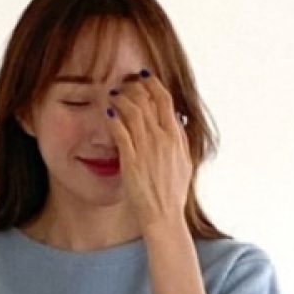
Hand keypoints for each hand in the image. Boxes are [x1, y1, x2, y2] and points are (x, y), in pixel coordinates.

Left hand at [106, 70, 192, 230]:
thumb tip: (178, 120)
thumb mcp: (185, 163)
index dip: (153, 84)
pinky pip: (120, 131)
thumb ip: (181, 140)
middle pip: (146, 100)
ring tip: (113, 95)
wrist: (163, 215)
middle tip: (123, 84)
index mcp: (176, 138)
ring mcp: (146, 149)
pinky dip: (113, 118)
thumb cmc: (173, 193)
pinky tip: (107, 113)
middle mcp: (162, 140)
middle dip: (133, 87)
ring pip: (132, 111)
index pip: (165, 100)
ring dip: (120, 99)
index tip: (144, 78)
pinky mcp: (131, 160)